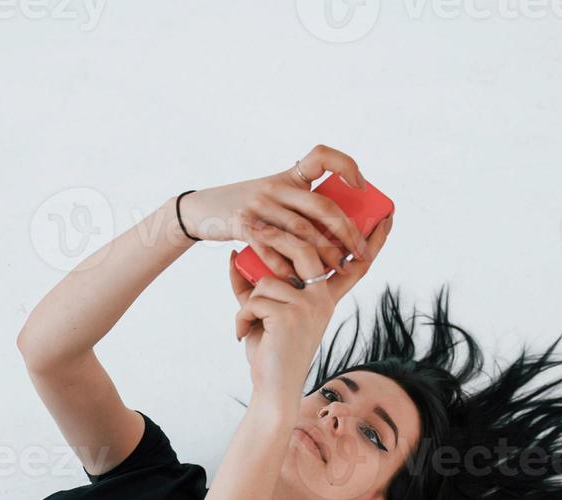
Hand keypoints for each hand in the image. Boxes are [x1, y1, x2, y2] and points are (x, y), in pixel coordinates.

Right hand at [178, 144, 372, 280]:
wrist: (199, 211)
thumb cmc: (242, 210)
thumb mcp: (271, 197)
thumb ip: (297, 205)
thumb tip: (336, 226)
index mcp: (287, 177)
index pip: (321, 157)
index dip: (346, 166)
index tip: (361, 186)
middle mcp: (275, 188)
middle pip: (321, 207)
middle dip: (347, 232)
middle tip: (361, 252)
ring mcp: (258, 205)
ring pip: (301, 231)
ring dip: (324, 254)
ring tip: (338, 270)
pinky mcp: (241, 224)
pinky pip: (270, 247)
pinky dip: (286, 265)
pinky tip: (299, 279)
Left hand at [229, 213, 391, 396]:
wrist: (272, 388)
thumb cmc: (269, 351)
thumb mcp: (262, 311)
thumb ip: (252, 283)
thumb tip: (235, 253)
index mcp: (326, 297)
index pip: (353, 265)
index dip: (373, 241)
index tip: (389, 215)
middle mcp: (323, 298)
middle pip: (303, 247)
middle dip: (273, 235)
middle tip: (249, 227)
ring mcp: (310, 304)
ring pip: (267, 279)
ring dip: (249, 302)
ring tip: (249, 325)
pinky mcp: (291, 313)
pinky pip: (255, 298)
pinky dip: (242, 316)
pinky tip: (244, 335)